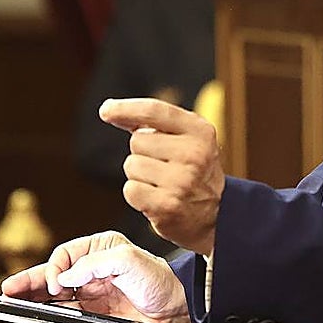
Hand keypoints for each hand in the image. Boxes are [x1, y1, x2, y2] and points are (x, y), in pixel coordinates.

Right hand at [0, 231, 190, 322]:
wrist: (177, 309)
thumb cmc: (159, 279)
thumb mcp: (129, 261)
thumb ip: (95, 264)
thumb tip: (65, 276)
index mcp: (100, 247)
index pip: (65, 254)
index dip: (56, 268)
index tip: (57, 284)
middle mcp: (93, 267)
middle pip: (54, 273)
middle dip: (30, 280)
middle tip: (9, 290)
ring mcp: (92, 290)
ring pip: (54, 293)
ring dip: (34, 297)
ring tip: (12, 300)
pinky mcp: (94, 312)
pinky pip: (65, 311)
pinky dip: (49, 312)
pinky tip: (35, 313)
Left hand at [101, 97, 224, 254]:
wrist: (215, 213)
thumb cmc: (192, 169)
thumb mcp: (186, 137)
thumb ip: (153, 122)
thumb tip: (110, 111)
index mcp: (200, 131)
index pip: (155, 111)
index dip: (126, 108)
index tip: (106, 110)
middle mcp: (194, 154)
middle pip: (137, 141)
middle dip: (142, 152)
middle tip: (164, 165)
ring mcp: (182, 181)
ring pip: (132, 166)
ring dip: (140, 175)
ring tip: (162, 182)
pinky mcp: (168, 206)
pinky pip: (130, 190)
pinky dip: (137, 195)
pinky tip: (157, 197)